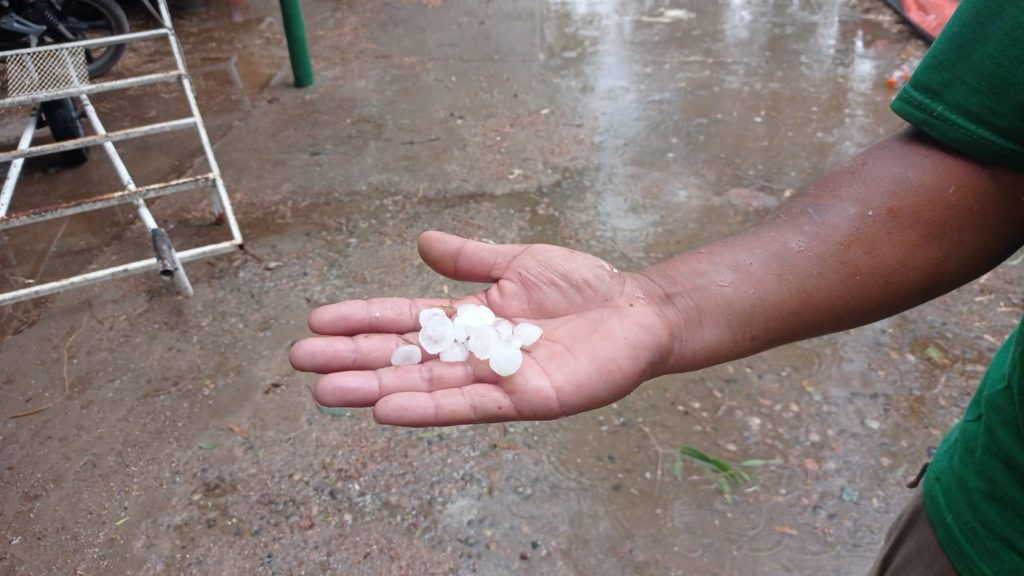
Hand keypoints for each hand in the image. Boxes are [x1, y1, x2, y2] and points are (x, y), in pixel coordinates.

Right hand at [290, 231, 674, 425]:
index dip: (362, 319)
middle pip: (403, 355)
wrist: (636, 310)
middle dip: (352, 357)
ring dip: (375, 387)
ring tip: (327, 392)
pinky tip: (387, 409)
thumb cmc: (583, 286)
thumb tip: (420, 241)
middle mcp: (474, 352)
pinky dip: (427, 408)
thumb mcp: (518, 261)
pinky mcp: (524, 399)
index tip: (318, 319)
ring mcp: (496, 378)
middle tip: (301, 360)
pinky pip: (469, 405)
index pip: (404, 318)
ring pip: (424, 384)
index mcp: (470, 318)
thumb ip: (470, 258)